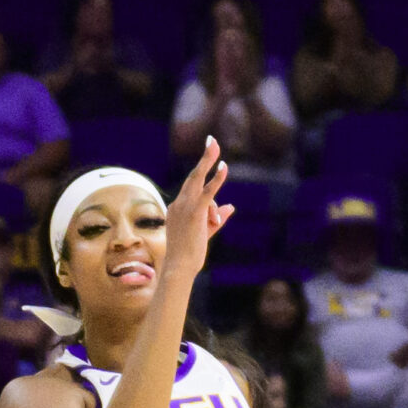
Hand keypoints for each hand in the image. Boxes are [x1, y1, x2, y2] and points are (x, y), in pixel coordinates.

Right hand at [161, 136, 233, 281]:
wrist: (179, 268)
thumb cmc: (189, 255)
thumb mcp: (206, 233)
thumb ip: (217, 217)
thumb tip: (231, 206)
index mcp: (176, 208)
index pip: (196, 193)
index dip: (212, 200)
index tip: (217, 206)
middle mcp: (178, 204)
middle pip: (193, 176)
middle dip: (204, 158)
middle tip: (212, 140)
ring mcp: (185, 206)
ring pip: (198, 179)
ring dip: (207, 160)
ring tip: (214, 142)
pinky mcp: (195, 212)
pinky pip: (208, 191)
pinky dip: (216, 178)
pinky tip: (223, 166)